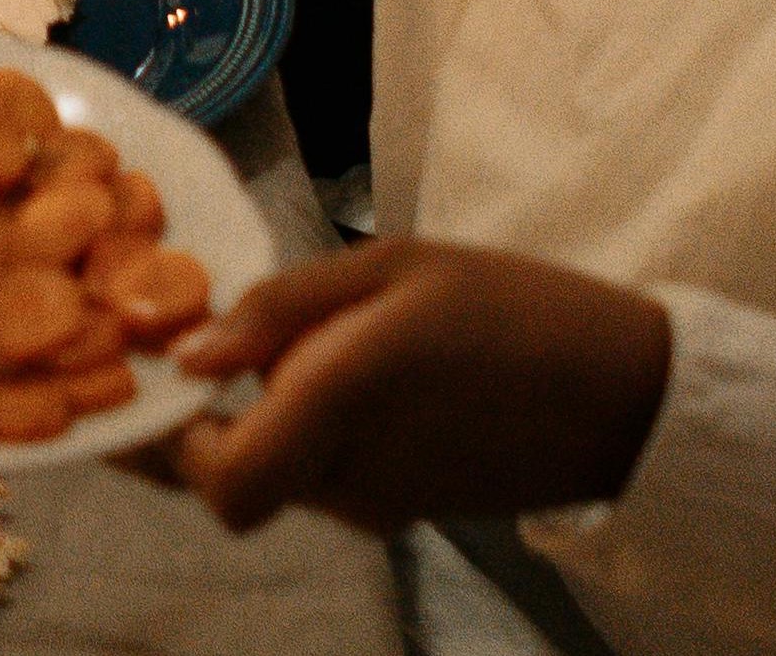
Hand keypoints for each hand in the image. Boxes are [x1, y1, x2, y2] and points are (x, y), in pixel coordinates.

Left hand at [138, 240, 674, 535]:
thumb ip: (283, 308)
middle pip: (229, 486)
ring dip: (246, 425)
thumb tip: (187, 352)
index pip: (217, 480)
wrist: (629, 395)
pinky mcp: (401, 508)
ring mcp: (375, 503)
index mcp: (339, 405)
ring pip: (271, 479)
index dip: (162, 443)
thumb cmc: (515, 307)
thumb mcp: (396, 268)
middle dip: (190, 431)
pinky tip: (324, 368)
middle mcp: (346, 475)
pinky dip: (297, 433)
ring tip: (255, 343)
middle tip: (175, 355)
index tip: (146, 379)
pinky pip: (319, 476)